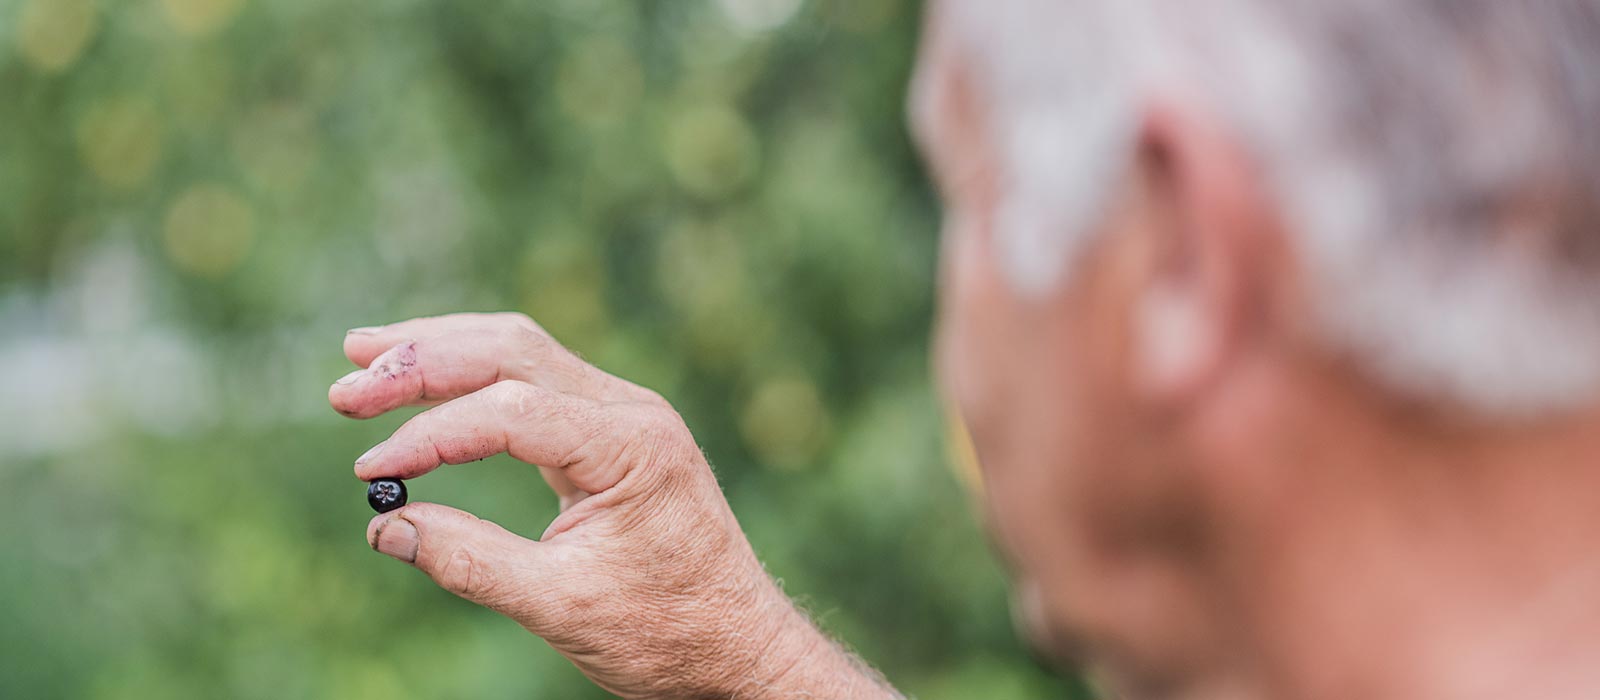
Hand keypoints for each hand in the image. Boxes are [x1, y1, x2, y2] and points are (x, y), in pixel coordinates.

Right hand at [329, 312, 897, 698]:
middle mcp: (632, 412)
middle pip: (511, 350)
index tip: (370, 474)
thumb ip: (470, 562)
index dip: (431, 435)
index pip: (511, 411)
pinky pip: (538, 378)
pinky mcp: (615, 429)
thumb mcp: (562, 608)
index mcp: (630, 448)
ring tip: (365, 355)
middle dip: (422, 362)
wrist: (741, 642)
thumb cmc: (668, 631)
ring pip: (522, 349)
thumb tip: (384, 527)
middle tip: (346, 388)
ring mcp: (627, 413)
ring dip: (442, 350)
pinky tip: (428, 383)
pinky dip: (476, 374)